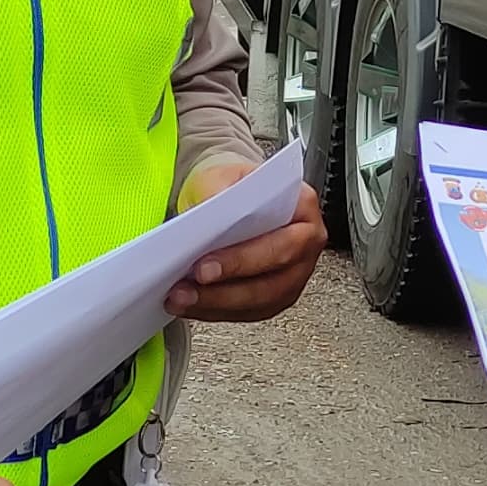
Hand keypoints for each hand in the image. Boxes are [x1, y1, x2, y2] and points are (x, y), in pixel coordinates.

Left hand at [167, 163, 322, 321]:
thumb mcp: (222, 173)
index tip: (204, 266)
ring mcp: (293, 275)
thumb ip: (217, 192)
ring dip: (216, 304)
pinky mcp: (274, 295)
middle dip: (225, 289)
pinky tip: (191, 304)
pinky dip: (215, 310)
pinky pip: (247, 312)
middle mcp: (306, 245)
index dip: (243, 260)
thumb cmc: (231, 184)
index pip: (281, 243)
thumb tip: (205, 220)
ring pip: (259, 302)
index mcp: (303, 209)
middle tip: (188, 287)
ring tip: (181, 298)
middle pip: (273, 281)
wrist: (228, 197)